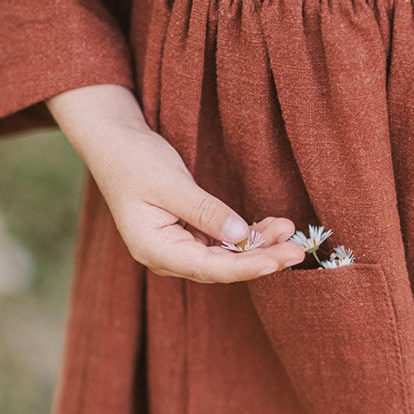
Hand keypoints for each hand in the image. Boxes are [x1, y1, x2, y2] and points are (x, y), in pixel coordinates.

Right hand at [45, 84, 305, 282]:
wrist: (115, 145)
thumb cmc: (134, 161)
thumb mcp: (171, 183)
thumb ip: (205, 211)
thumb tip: (239, 233)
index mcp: (153, 248)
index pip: (208, 268)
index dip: (246, 267)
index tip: (277, 261)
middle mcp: (166, 256)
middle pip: (221, 267)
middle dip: (261, 258)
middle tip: (298, 250)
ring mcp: (177, 248)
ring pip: (225, 257)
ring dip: (258, 245)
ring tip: (288, 230)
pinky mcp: (188, 236)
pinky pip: (222, 243)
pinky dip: (247, 235)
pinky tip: (272, 226)